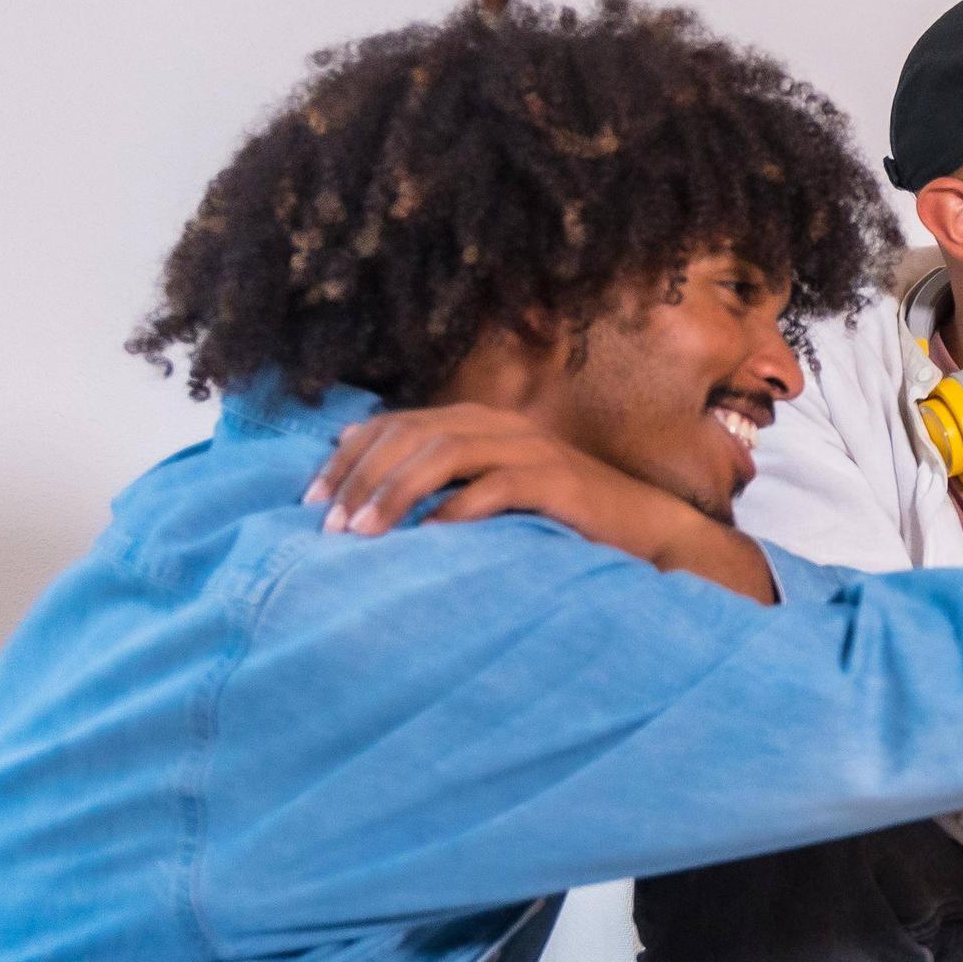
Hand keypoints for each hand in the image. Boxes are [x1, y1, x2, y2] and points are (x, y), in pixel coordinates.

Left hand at [305, 404, 774, 600]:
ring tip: (362, 534)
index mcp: (482, 421)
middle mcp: (503, 426)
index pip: (395, 424)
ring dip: (395, 493)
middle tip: (327, 524)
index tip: (311, 500)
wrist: (652, 534)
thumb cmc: (567, 523)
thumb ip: (447, 485)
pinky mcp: (560, 482)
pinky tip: (428, 539)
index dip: (346, 458)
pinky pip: (496, 487)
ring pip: (444, 454)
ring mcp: (533, 450)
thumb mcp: (497, 495)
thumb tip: (372, 498)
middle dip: (360, 478)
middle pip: (410, 435)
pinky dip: (457, 511)